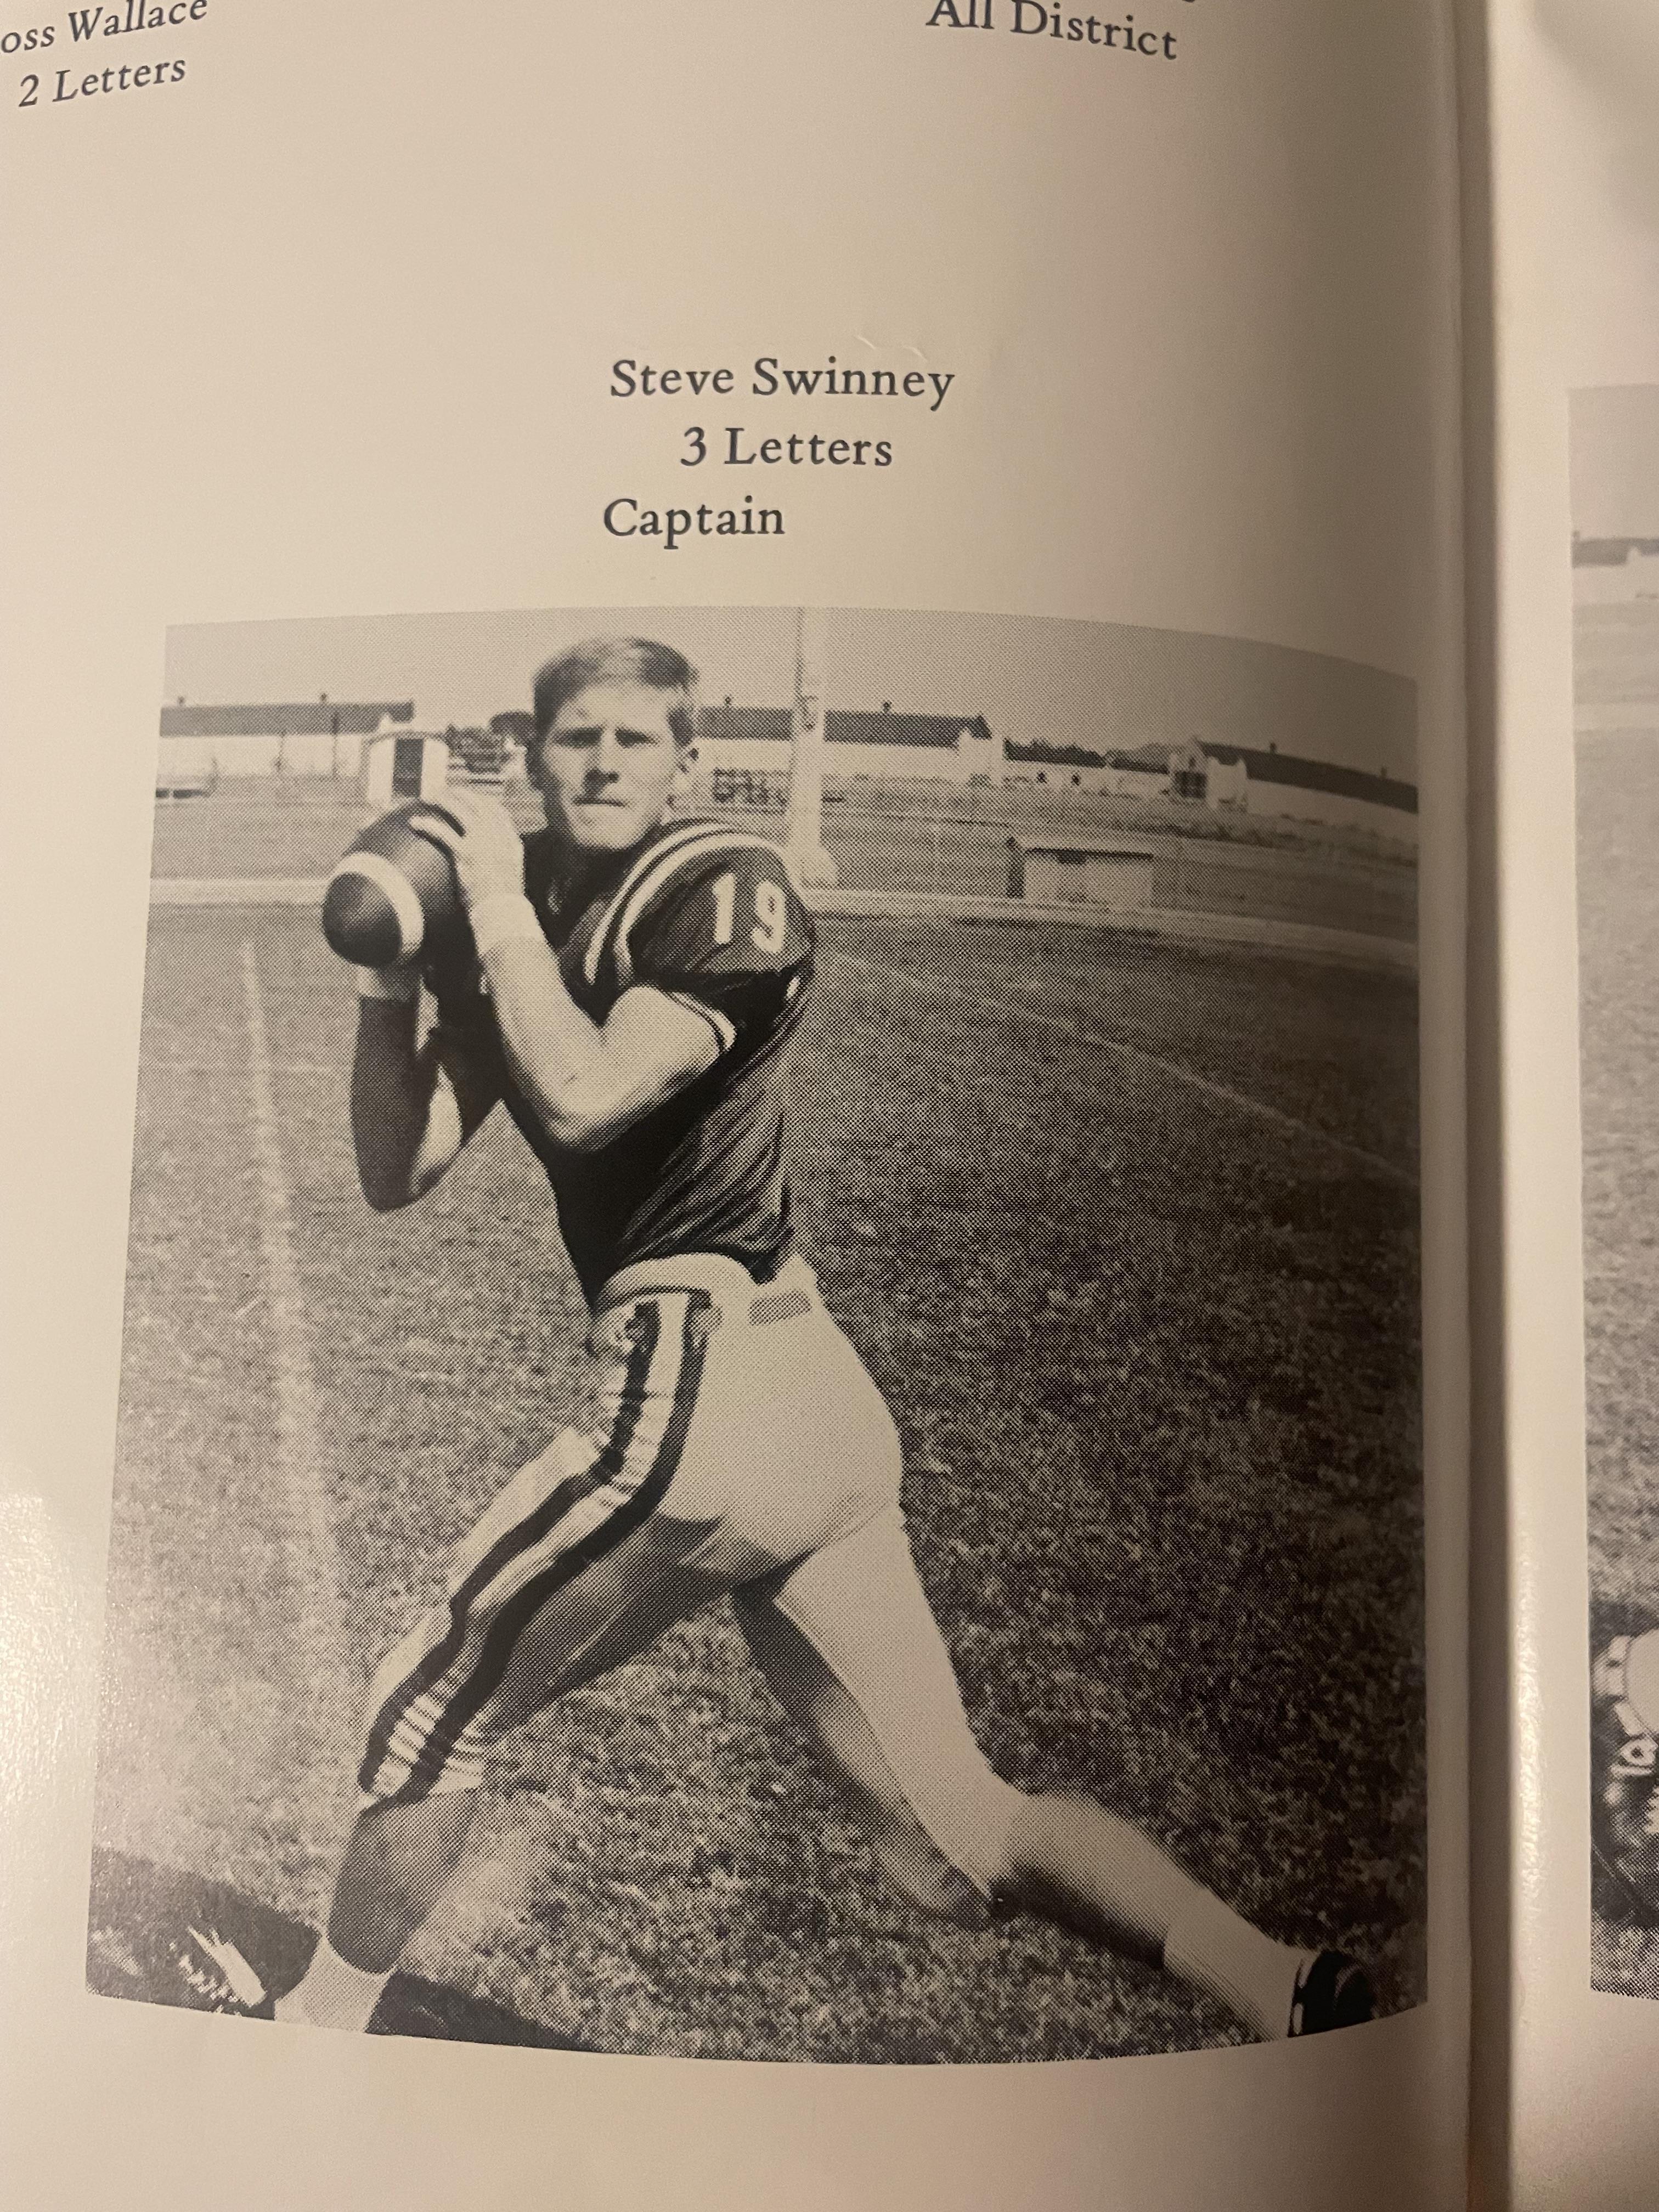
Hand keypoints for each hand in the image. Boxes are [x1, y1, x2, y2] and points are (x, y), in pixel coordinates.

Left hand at [413, 787, 524, 912]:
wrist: (503, 912)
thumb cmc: (503, 900)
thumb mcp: (510, 874)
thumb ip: (501, 859)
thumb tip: (487, 857)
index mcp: (511, 840)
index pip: (496, 809)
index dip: (479, 799)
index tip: (466, 797)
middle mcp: (498, 836)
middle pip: (477, 803)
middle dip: (458, 793)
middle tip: (442, 791)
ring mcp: (483, 843)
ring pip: (460, 810)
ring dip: (442, 800)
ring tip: (427, 797)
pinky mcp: (467, 854)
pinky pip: (443, 832)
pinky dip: (428, 824)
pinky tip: (415, 822)